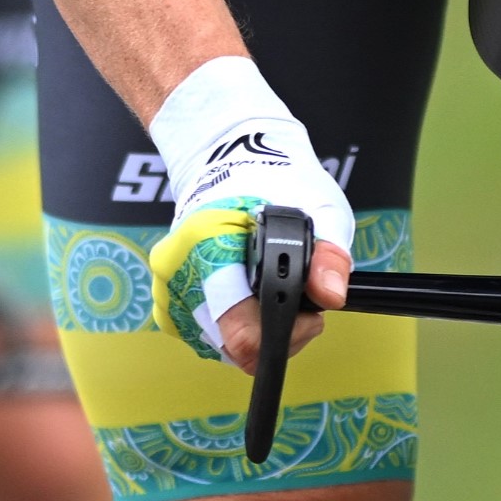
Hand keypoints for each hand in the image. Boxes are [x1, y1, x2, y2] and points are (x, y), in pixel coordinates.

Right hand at [142, 56, 358, 366]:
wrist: (228, 154)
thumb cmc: (272, 176)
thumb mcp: (317, 206)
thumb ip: (328, 254)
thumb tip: (332, 294)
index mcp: (209, 247)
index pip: (242, 336)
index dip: (286, 335)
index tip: (308, 312)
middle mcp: (179, 273)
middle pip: (234, 347)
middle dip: (276, 330)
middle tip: (297, 295)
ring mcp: (168, 288)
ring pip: (222, 344)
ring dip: (256, 328)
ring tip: (274, 286)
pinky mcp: (169, 298)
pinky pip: (209, 332)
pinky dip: (237, 321)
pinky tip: (251, 290)